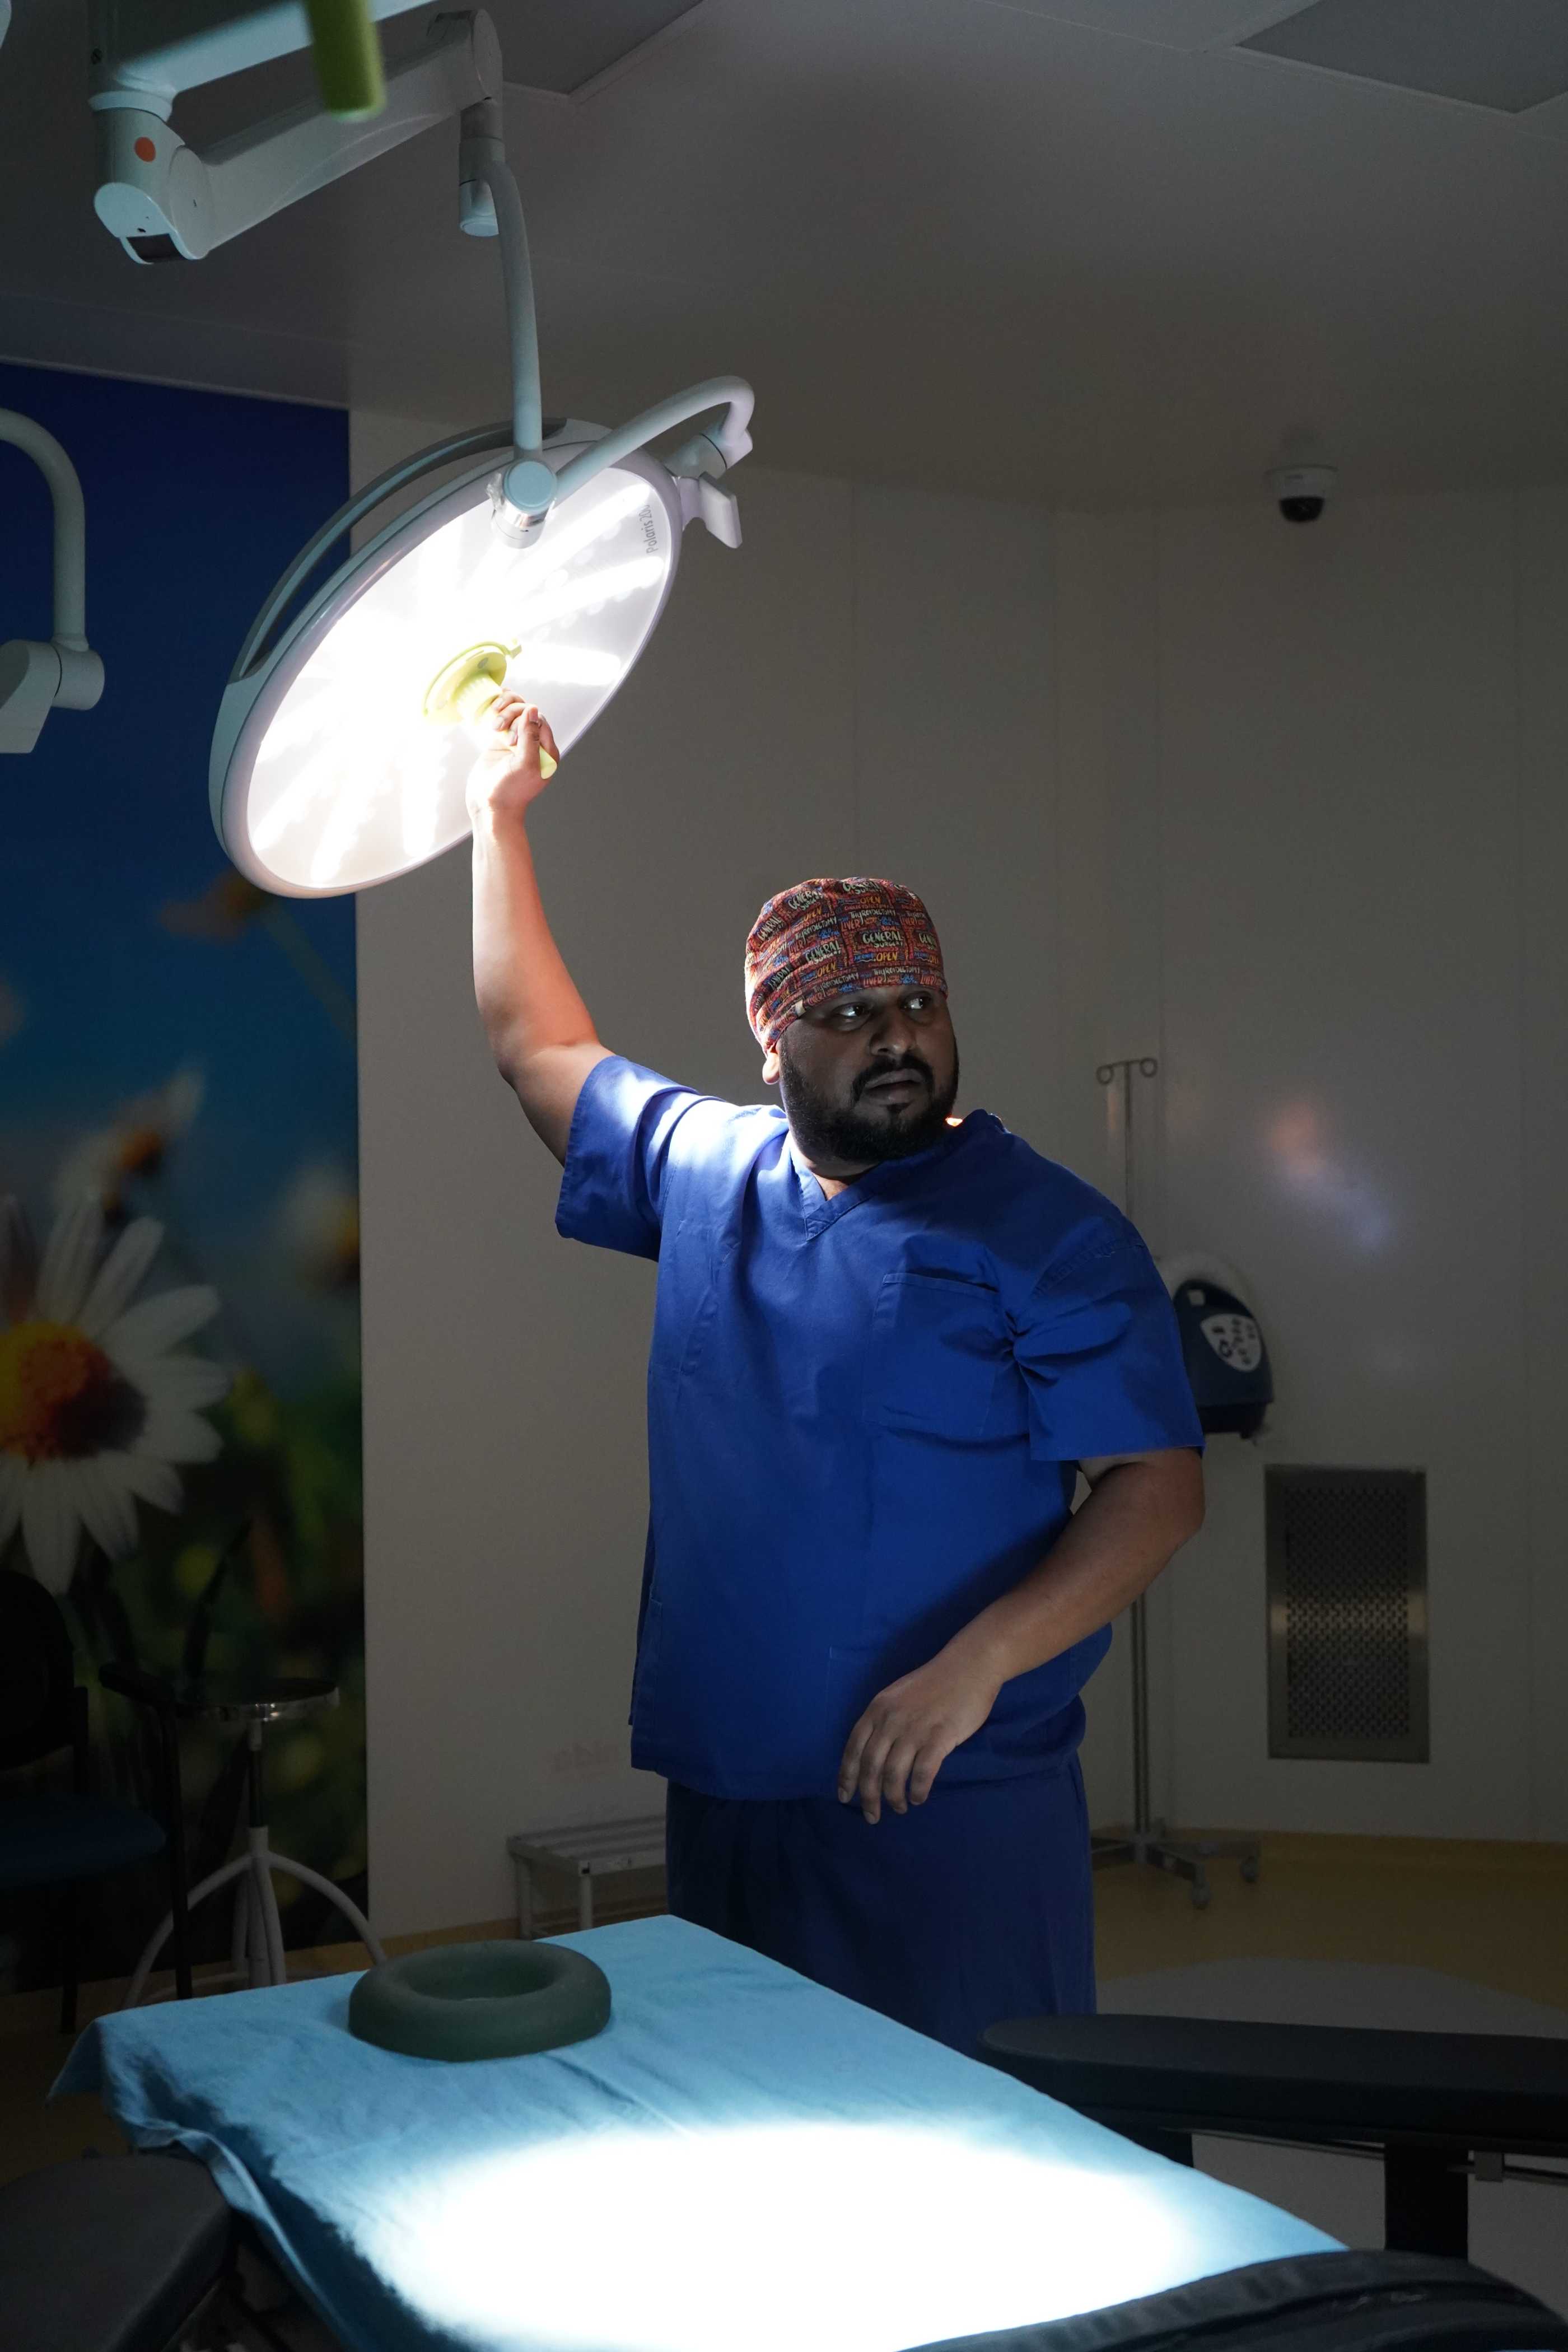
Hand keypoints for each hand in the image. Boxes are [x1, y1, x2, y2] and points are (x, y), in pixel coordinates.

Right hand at [466, 694, 559, 826]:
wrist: (490, 807)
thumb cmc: (511, 791)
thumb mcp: (525, 764)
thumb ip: (530, 736)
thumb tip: (532, 709)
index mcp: (547, 751)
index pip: (540, 720)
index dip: (525, 722)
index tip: (513, 741)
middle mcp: (534, 745)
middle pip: (527, 713)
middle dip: (513, 716)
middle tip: (502, 735)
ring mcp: (517, 742)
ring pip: (514, 712)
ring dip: (504, 713)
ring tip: (495, 727)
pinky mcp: (501, 742)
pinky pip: (503, 719)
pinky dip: (497, 714)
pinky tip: (492, 716)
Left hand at [837, 1647, 1000, 1822]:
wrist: (968, 1666)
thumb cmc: (934, 1682)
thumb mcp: (897, 1696)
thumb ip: (884, 1720)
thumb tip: (874, 1752)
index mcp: (877, 1709)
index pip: (853, 1748)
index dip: (847, 1776)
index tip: (844, 1797)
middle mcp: (891, 1720)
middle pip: (871, 1767)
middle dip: (868, 1797)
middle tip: (872, 1817)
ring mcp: (914, 1730)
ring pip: (893, 1774)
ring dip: (894, 1798)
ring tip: (899, 1807)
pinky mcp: (939, 1738)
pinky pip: (922, 1774)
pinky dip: (917, 1791)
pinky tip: (918, 1798)